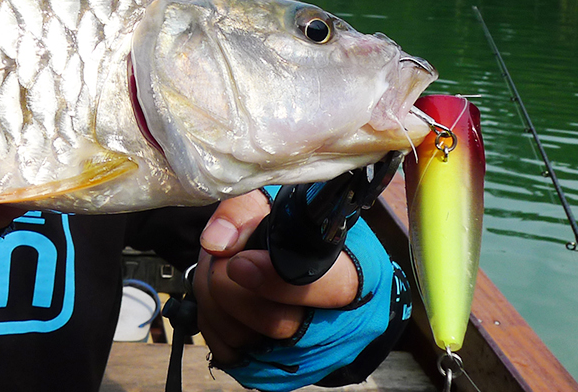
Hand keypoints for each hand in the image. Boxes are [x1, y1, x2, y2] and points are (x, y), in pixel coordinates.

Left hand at [192, 191, 358, 361]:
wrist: (320, 278)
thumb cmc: (301, 236)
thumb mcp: (280, 203)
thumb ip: (246, 209)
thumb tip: (217, 242)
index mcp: (361, 273)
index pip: (331, 286)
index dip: (278, 279)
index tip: (237, 263)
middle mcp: (346, 324)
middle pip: (280, 324)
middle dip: (231, 290)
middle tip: (220, 263)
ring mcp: (314, 355)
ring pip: (247, 343)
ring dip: (216, 306)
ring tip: (220, 277)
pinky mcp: (282, 373)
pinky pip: (233, 358)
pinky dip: (216, 328)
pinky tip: (223, 303)